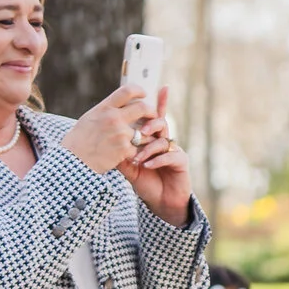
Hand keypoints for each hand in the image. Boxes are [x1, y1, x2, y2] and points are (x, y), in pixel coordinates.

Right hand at [61, 83, 158, 174]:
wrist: (74, 160)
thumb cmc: (80, 139)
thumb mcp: (90, 118)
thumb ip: (107, 111)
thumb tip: (122, 104)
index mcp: (104, 108)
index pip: (126, 91)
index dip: (139, 90)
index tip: (144, 94)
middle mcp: (113, 118)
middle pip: (143, 108)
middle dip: (152, 112)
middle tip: (154, 116)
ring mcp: (121, 134)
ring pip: (145, 131)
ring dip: (146, 136)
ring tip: (141, 140)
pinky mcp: (125, 149)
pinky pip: (139, 148)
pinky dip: (136, 152)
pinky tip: (129, 154)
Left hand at [119, 87, 191, 224]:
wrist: (161, 202)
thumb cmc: (146, 182)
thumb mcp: (129, 167)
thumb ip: (121, 153)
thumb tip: (107, 140)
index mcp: (153, 139)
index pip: (155, 117)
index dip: (160, 102)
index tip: (162, 87)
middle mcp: (166, 141)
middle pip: (161, 123)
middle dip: (151, 124)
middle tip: (142, 131)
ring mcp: (174, 150)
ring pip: (162, 140)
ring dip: (148, 148)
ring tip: (138, 159)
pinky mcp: (182, 162)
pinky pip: (170, 155)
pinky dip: (157, 160)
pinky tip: (147, 166)